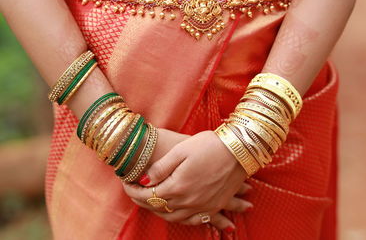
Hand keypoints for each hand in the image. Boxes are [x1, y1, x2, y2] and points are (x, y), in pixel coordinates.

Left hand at [122, 130, 250, 230]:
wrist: (240, 150)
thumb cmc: (210, 145)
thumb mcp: (182, 150)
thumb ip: (161, 168)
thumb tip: (145, 180)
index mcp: (178, 186)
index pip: (148, 195)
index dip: (133, 190)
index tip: (125, 182)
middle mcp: (189, 201)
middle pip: (159, 208)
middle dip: (142, 201)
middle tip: (134, 192)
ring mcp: (203, 206)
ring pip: (174, 217)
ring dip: (159, 211)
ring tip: (151, 202)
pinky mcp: (214, 205)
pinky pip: (194, 220)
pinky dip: (181, 219)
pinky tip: (178, 214)